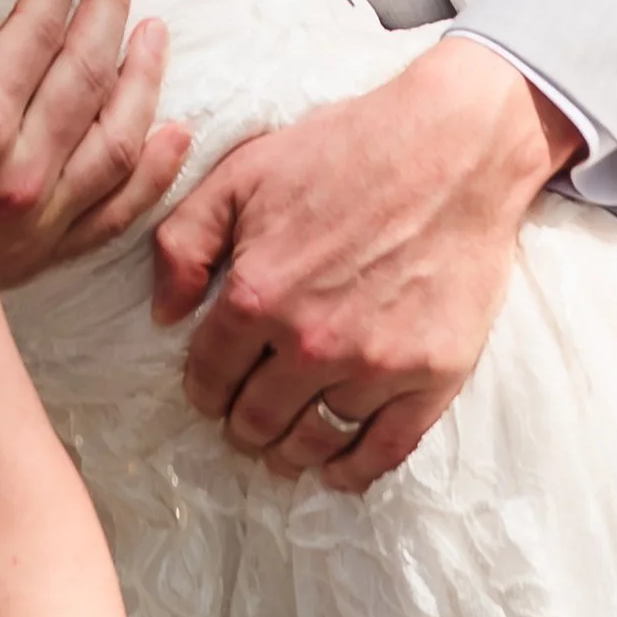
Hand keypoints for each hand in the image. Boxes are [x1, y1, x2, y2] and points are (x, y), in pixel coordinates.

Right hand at [0, 0, 190, 288]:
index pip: (35, 33)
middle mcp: (16, 173)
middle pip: (85, 73)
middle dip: (106, 6)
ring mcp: (40, 219)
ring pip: (117, 137)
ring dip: (143, 77)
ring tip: (153, 29)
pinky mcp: (49, 254)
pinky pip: (121, 208)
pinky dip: (156, 168)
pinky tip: (174, 128)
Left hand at [149, 36, 582, 489]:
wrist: (453, 146)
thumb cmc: (344, 150)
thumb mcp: (242, 173)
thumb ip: (184, 241)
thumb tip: (163, 313)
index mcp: (257, 293)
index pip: (209, 375)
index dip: (203, 387)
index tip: (211, 389)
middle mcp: (312, 342)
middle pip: (256, 421)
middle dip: (242, 423)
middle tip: (246, 416)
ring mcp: (376, 365)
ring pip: (313, 442)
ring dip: (290, 450)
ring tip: (285, 443)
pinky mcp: (432, 376)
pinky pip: (384, 452)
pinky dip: (353, 470)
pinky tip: (337, 467)